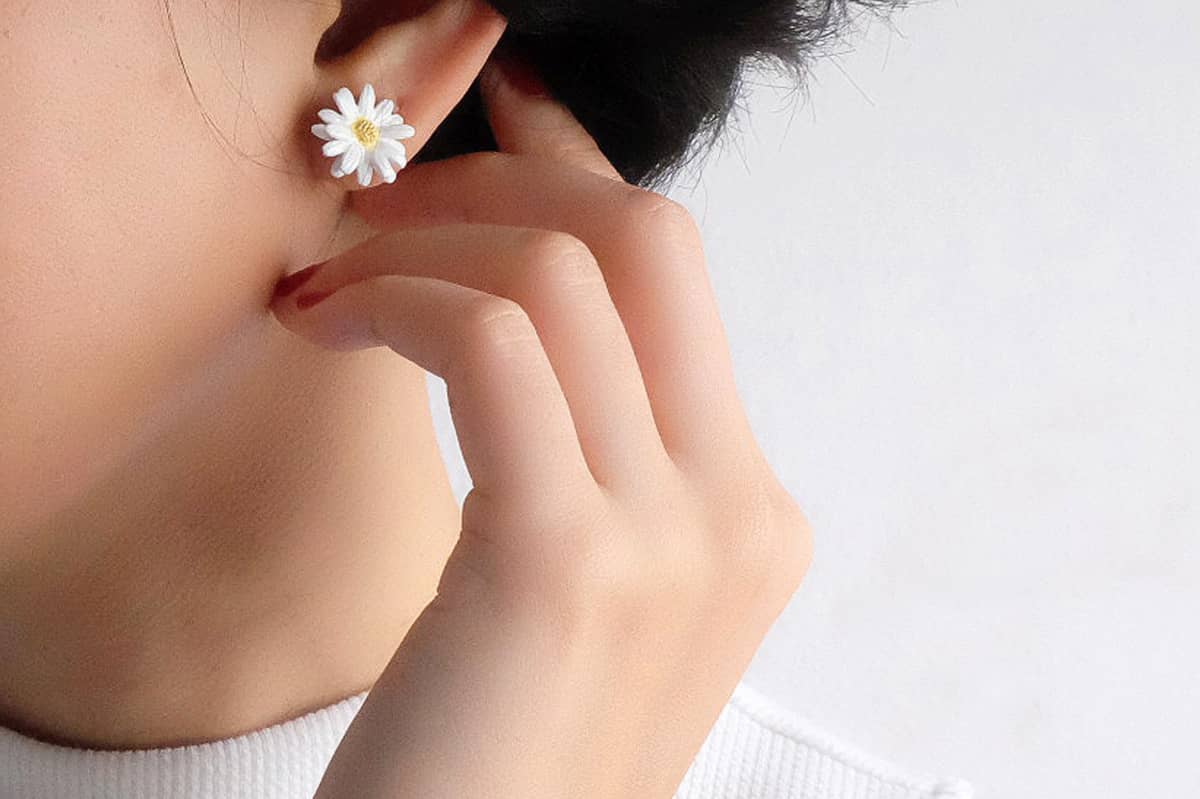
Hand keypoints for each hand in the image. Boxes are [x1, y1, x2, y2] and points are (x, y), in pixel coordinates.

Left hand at [269, 51, 812, 798]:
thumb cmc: (505, 754)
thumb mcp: (588, 589)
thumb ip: (599, 457)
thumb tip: (530, 310)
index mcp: (749, 515)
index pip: (681, 278)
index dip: (587, 169)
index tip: (503, 122)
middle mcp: (737, 513)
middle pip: (651, 237)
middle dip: (511, 178)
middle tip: (395, 199)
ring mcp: (670, 537)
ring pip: (562, 271)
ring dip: (424, 241)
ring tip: (336, 277)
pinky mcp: (561, 559)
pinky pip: (486, 343)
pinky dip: (395, 304)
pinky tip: (333, 328)